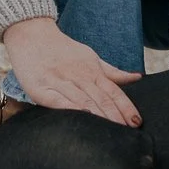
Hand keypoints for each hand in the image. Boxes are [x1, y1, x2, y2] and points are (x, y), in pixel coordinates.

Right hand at [1, 17, 139, 124]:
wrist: (31, 35)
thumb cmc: (63, 50)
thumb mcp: (90, 57)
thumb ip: (112, 71)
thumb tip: (137, 77)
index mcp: (92, 70)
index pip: (113, 91)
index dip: (126, 107)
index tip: (137, 122)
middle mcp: (79, 76)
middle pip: (101, 98)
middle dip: (116, 116)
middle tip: (128, 133)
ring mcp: (60, 81)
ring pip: (84, 101)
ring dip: (99, 116)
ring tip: (112, 130)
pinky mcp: (41, 88)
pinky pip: (58, 100)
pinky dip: (71, 108)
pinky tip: (82, 117)